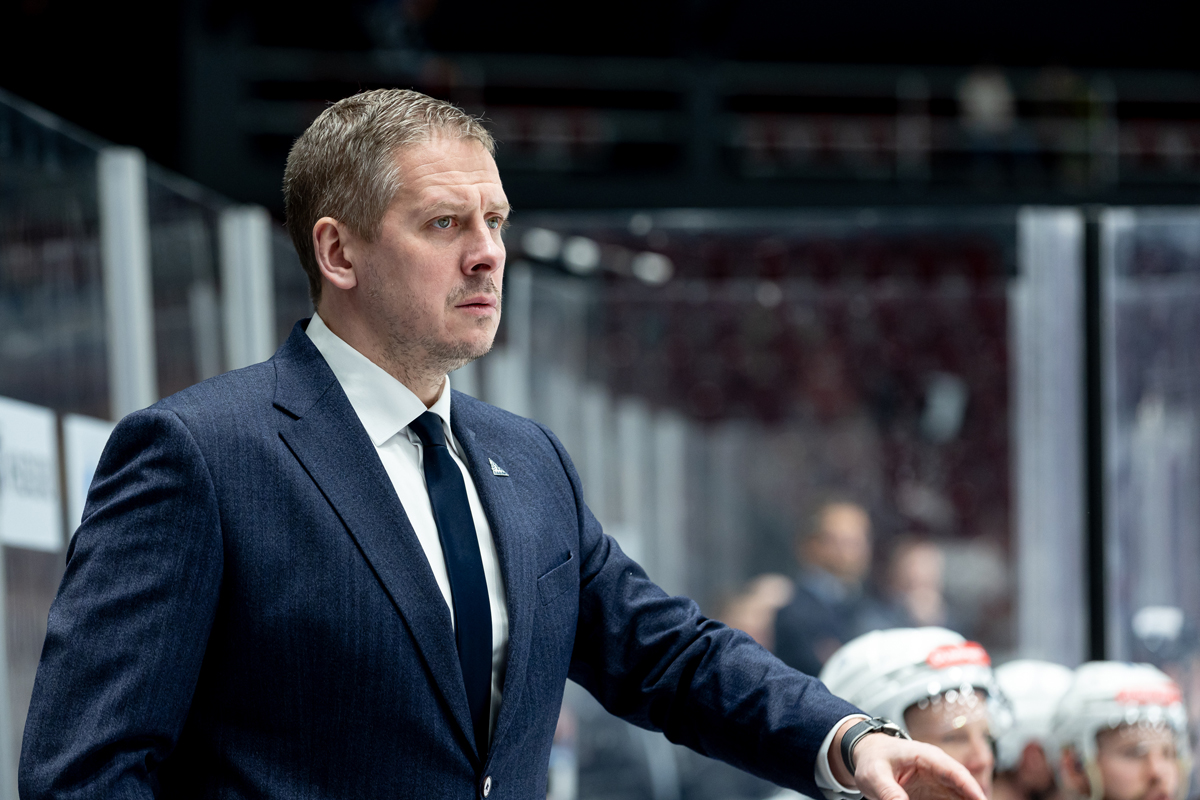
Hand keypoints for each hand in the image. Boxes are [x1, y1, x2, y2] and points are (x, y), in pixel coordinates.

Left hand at [832, 726, 987, 799]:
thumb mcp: (874, 775)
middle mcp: (938, 770)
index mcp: (926, 757)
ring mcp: (939, 783)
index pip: (954, 772)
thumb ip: (888, 792)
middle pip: (963, 788)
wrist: (869, 756)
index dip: (970, 787)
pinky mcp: (935, 795)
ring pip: (959, 798)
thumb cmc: (872, 759)